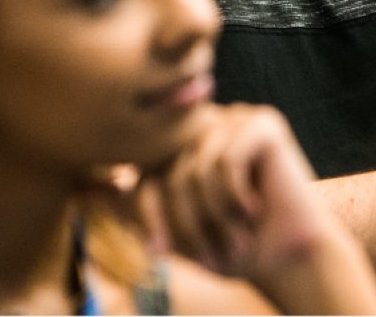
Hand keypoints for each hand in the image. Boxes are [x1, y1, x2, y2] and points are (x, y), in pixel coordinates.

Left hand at [137, 104, 331, 282]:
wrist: (290, 258)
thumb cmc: (233, 246)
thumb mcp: (175, 231)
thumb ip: (135, 207)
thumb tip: (85, 191)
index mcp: (183, 144)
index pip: (144, 172)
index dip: (148, 216)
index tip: (158, 253)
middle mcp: (206, 124)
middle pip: (168, 171)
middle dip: (184, 223)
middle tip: (210, 257)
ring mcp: (235, 118)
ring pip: (196, 168)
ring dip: (213, 217)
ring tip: (235, 239)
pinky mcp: (263, 123)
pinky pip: (227, 161)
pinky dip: (235, 198)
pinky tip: (255, 209)